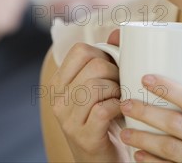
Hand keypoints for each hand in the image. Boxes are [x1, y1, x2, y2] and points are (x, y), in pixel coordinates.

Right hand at [49, 31, 130, 161]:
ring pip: (99, 86)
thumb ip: (106, 61)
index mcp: (59, 83)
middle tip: (122, 87)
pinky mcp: (83, 136)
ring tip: (122, 99)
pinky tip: (122, 112)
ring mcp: (68, 119)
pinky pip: (104, 109)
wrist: (102, 161)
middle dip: (116, 73)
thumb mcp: (101, 90)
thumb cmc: (106, 121)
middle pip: (94, 66)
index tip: (112, 69)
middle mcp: (58, 100)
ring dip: (119, 90)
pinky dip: (119, 107)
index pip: (80, 50)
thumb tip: (118, 32)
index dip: (103, 55)